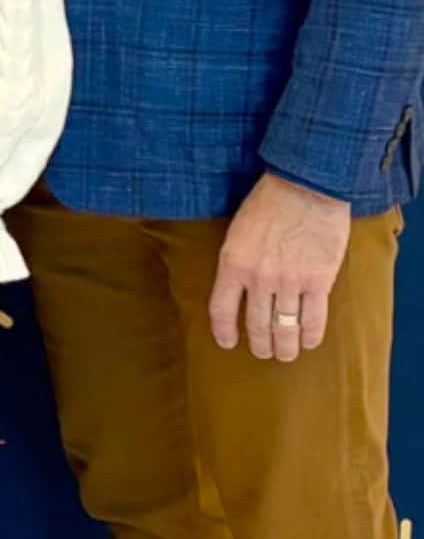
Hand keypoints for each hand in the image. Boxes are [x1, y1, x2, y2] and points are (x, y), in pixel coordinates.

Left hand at [207, 171, 350, 361]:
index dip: (224, 331)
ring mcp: (290, 282)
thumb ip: (238, 261)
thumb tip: (239, 286)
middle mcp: (259, 278)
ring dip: (285, 347)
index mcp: (232, 263)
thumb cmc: (268, 203)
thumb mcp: (238, 231)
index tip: (228, 343)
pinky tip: (308, 341)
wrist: (305, 187)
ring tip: (285, 354)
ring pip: (285, 328)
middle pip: (257, 325)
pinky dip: (310, 336)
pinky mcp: (318, 281)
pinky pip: (313, 319)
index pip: (221, 309)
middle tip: (263, 352)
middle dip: (260, 345)